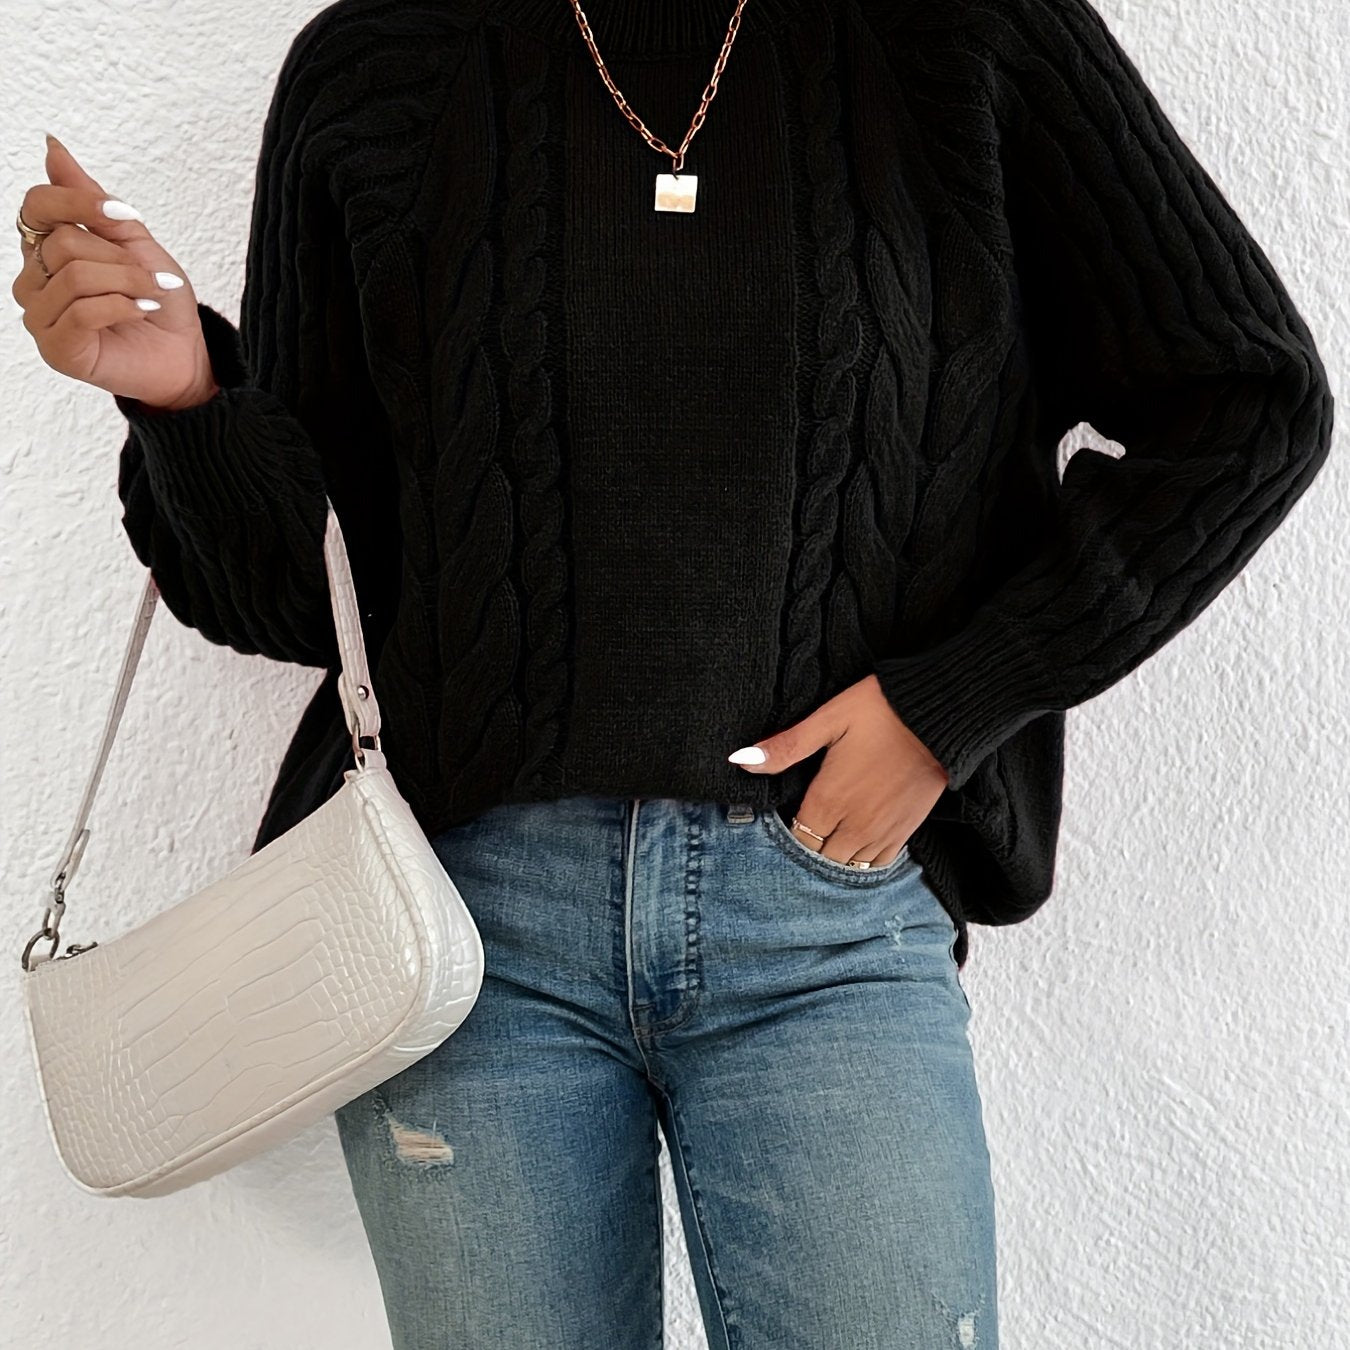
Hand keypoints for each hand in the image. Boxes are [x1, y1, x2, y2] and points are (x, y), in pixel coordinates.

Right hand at [12, 133, 218, 410]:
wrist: (185, 353)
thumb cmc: (158, 299)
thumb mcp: (132, 240)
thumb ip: (90, 199)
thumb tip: (53, 147)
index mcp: (47, 249)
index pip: (37, 206)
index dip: (79, 203)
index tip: (125, 215)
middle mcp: (34, 280)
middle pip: (63, 243)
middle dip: (119, 258)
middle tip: (150, 277)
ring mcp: (40, 317)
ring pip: (74, 277)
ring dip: (126, 283)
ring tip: (150, 295)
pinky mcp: (57, 350)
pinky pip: (82, 313)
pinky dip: (123, 307)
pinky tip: (141, 311)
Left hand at [727, 674, 948, 867]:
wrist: (940, 715)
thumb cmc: (881, 710)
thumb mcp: (828, 719)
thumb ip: (786, 747)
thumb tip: (741, 760)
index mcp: (829, 800)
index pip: (797, 840)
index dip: (787, 834)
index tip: (786, 820)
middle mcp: (854, 825)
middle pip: (819, 858)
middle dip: (809, 848)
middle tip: (805, 830)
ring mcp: (882, 832)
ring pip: (848, 867)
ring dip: (834, 858)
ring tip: (827, 840)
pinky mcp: (906, 831)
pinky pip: (878, 864)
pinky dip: (863, 860)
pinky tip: (855, 844)